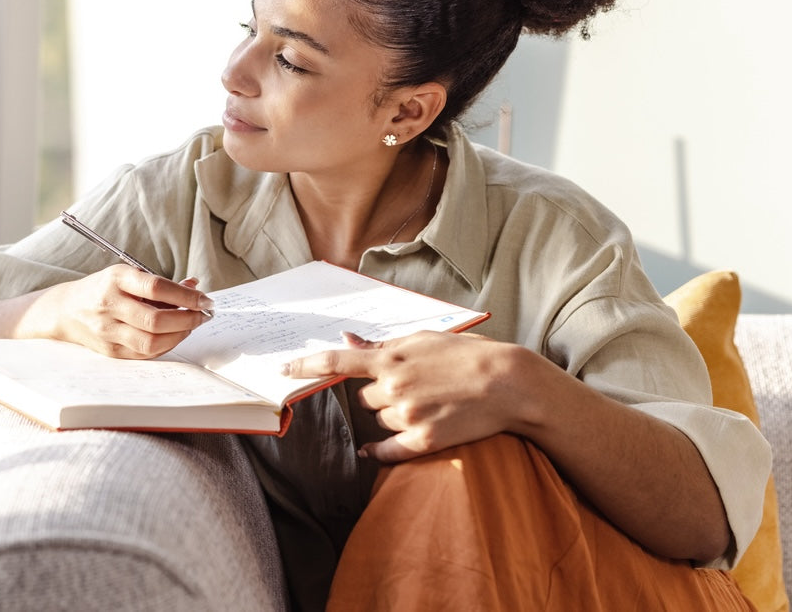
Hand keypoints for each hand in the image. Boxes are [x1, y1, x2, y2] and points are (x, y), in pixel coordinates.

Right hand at [38, 265, 213, 358]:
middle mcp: (110, 305)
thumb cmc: (104, 289)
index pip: (157, 288)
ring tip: (191, 325)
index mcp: (116, 280)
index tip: (205, 299)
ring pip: (152, 342)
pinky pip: (145, 353)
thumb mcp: (128, 276)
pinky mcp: (110, 351)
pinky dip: (166, 345)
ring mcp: (108, 331)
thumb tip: (195, 288)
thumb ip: (162, 284)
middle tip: (203, 314)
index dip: (186, 296)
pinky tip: (175, 336)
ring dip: (180, 335)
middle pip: (156, 320)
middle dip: (188, 319)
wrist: (66, 310)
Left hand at [282, 329, 517, 461]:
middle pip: (365, 399)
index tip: (283, 370)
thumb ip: (383, 345)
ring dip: (392, 416)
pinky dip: (376, 451)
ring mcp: (408, 415)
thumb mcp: (425, 339)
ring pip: (379, 422)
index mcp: (392, 357)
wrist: (509, 384)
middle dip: (380, 395)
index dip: (305, 365)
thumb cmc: (468, 356)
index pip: (337, 362)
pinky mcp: (424, 440)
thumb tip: (347, 340)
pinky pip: (386, 450)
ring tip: (428, 404)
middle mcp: (394, 386)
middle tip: (413, 388)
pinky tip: (371, 451)